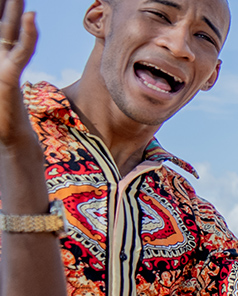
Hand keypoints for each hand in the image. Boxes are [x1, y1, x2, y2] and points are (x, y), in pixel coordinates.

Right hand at [0, 0, 37, 150]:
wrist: (10, 137)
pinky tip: (32, 16)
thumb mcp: (8, 77)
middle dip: (2, 4)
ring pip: (5, 29)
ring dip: (12, 8)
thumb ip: (17, 51)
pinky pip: (21, 52)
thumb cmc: (7, 111)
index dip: (1, 7)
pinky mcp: (8, 77)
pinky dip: (28, 35)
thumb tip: (25, 26)